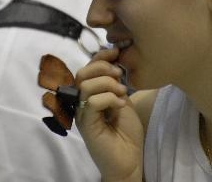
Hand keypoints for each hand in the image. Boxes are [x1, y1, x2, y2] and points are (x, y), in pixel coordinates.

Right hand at [75, 48, 143, 181]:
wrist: (129, 160)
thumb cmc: (127, 133)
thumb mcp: (123, 101)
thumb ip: (116, 84)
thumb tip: (115, 62)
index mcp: (90, 94)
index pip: (88, 68)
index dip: (101, 55)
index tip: (118, 51)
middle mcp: (82, 102)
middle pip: (82, 73)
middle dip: (103, 67)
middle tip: (119, 74)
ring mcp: (82, 113)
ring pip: (86, 85)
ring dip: (108, 84)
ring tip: (122, 93)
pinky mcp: (86, 125)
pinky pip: (92, 102)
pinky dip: (109, 98)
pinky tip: (120, 105)